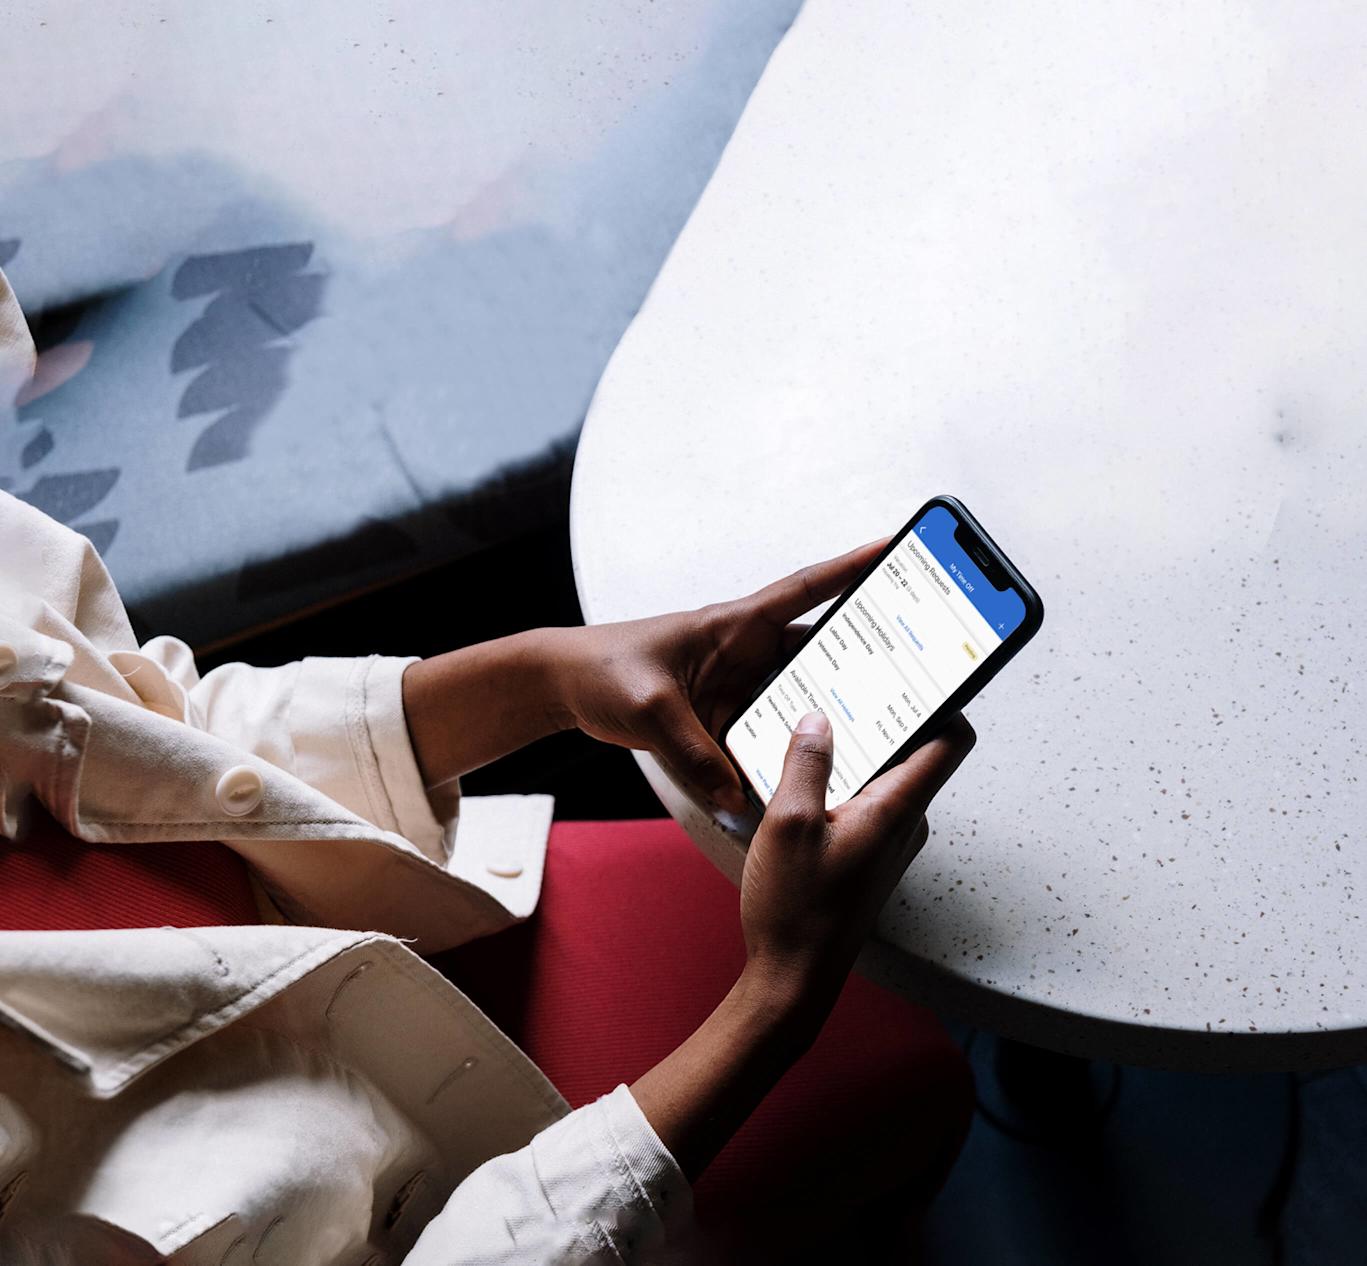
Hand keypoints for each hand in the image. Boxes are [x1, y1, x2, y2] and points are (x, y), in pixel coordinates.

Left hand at [547, 538, 888, 812]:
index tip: (896, 551)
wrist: (564, 685)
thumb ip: (695, 755)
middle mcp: (743, 652)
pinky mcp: (722, 717)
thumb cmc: (602, 670)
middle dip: (864, 655)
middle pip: (817, 650)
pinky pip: (766, 731)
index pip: (806, 590)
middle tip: (913, 668)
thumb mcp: (651, 709)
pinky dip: (786, 748)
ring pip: (796, 696)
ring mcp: (736, 685)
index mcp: (733, 626)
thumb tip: (737, 798)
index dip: (852, 569)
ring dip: (827, 710)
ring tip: (876, 729)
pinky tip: (809, 770)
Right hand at [740, 708, 975, 1023]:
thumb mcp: (789, 823)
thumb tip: (817, 718)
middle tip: (843, 687)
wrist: (792, 979)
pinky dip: (841, 784)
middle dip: (881, 718)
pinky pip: (866, 804)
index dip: (943, 701)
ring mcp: (889, 843)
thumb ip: (806, 763)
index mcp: (896, 809)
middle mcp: (904, 824)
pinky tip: (800, 782)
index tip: (916, 673)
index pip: (950, 741)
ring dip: (853, 753)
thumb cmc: (795, 910)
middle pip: (914, 752)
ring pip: (884, 778)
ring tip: (810, 730)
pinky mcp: (869, 857)